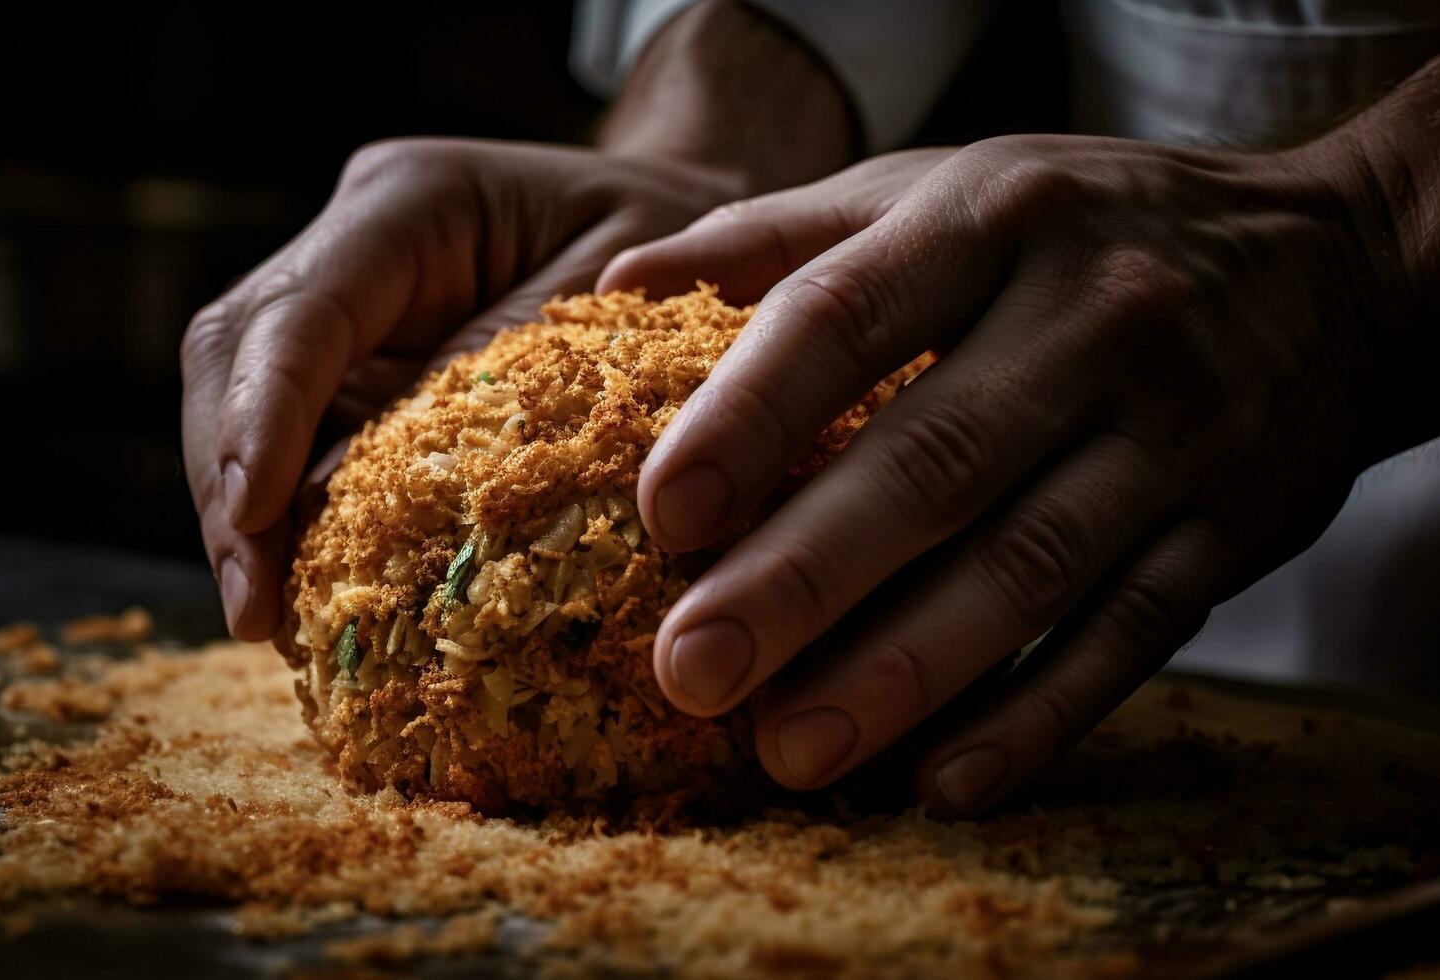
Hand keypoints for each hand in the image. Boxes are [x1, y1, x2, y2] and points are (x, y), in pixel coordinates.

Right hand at [181, 139, 741, 639]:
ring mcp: (347, 316)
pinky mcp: (358, 377)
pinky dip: (295, 525)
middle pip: (234, 354)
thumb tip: (415, 502)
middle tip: (253, 607)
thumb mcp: (629, 306)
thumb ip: (520, 378)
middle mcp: (355, 249)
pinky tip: (310, 602)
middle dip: (228, 485)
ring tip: (270, 623)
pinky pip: (298, 449)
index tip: (257, 515)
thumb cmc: (676, 263)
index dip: (264, 412)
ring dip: (247, 519)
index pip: (302, 309)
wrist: (701, 249)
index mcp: (413, 200)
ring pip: (241, 407)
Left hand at [601, 65, 1438, 813]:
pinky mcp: (1235, 527)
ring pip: (1032, 566)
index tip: (663, 516)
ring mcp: (1179, 431)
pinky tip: (943, 781)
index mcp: (992, 220)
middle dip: (805, 578)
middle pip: (935, 462)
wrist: (1326, 262)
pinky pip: (1131, 635)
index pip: (849, 313)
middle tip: (693, 673)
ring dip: (906, 671)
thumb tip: (609, 295)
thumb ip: (775, 241)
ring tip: (791, 751)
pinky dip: (1037, 717)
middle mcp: (1096, 318)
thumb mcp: (932, 192)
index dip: (751, 416)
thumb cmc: (1072, 229)